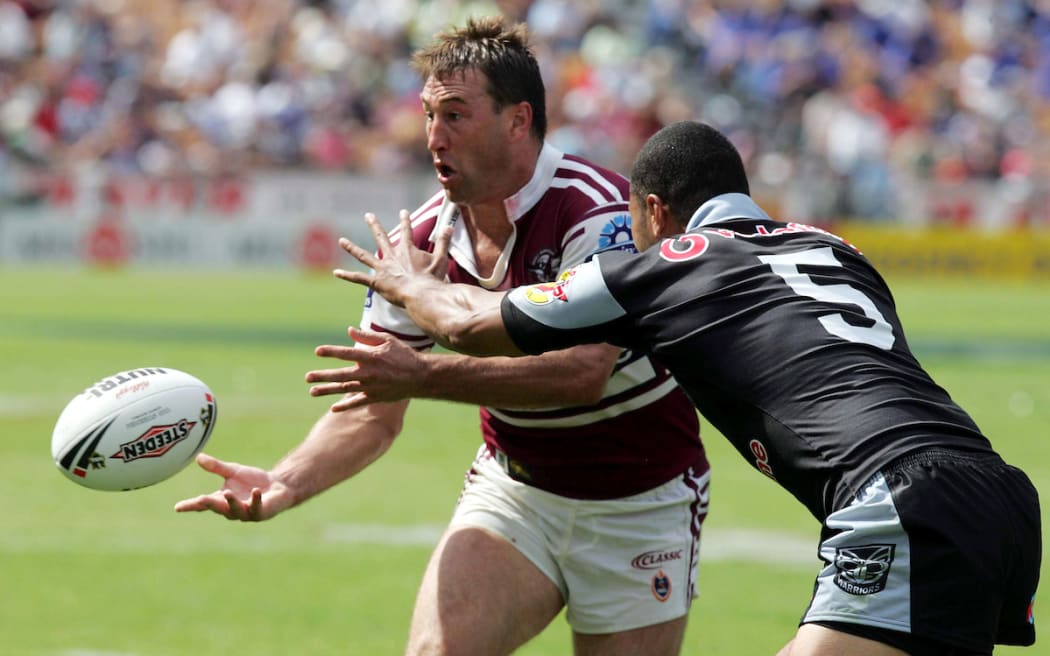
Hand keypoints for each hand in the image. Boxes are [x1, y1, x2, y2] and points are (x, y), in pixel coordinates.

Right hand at [173, 453, 293, 520]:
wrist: (278, 485)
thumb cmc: (253, 480)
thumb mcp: (233, 471)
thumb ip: (216, 467)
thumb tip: (197, 457)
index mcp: (222, 500)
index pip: (203, 504)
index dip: (191, 506)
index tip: (177, 507)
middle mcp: (231, 509)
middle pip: (218, 508)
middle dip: (209, 504)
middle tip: (201, 499)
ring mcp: (246, 513)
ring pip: (235, 511)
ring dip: (231, 502)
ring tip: (227, 493)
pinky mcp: (261, 512)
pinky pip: (256, 507)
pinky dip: (255, 499)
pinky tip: (255, 491)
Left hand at [306, 327, 425, 411]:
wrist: (420, 376)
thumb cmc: (404, 355)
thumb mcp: (388, 341)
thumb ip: (367, 336)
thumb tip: (349, 331)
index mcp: (371, 357)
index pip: (347, 354)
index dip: (331, 352)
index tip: (318, 351)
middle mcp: (368, 373)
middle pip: (341, 375)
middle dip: (322, 376)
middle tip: (307, 377)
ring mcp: (371, 387)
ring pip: (345, 389)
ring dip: (327, 390)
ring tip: (312, 391)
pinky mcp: (375, 397)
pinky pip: (357, 402)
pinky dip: (345, 406)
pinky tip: (333, 408)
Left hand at [334, 209, 451, 306]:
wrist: (420, 294)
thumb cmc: (431, 279)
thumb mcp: (441, 259)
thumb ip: (443, 242)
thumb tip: (448, 226)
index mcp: (407, 250)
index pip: (407, 231)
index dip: (406, 221)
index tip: (403, 211)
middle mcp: (392, 256)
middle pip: (381, 238)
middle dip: (374, 226)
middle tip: (368, 216)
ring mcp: (382, 269)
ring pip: (364, 255)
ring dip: (352, 248)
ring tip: (341, 241)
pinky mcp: (376, 282)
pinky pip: (358, 278)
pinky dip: (347, 275)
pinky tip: (336, 272)